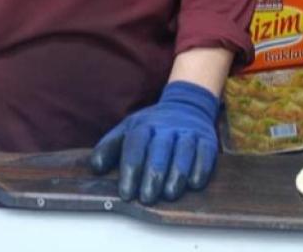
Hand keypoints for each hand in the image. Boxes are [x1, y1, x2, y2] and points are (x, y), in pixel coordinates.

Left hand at [89, 81, 219, 203]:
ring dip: (177, 173)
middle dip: (153, 174)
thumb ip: (109, 147)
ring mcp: (188, 131)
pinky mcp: (207, 139)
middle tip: (147, 198)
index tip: (126, 193)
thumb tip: (95, 167)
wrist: (187, 105)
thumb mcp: (127, 129)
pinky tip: (194, 183)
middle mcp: (167, 126)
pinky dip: (201, 168)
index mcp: (144, 125)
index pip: (136, 145)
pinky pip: (206, 152)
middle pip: (160, 148)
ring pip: (184, 150)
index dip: (130, 169)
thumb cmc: (152, 127)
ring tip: (169, 194)